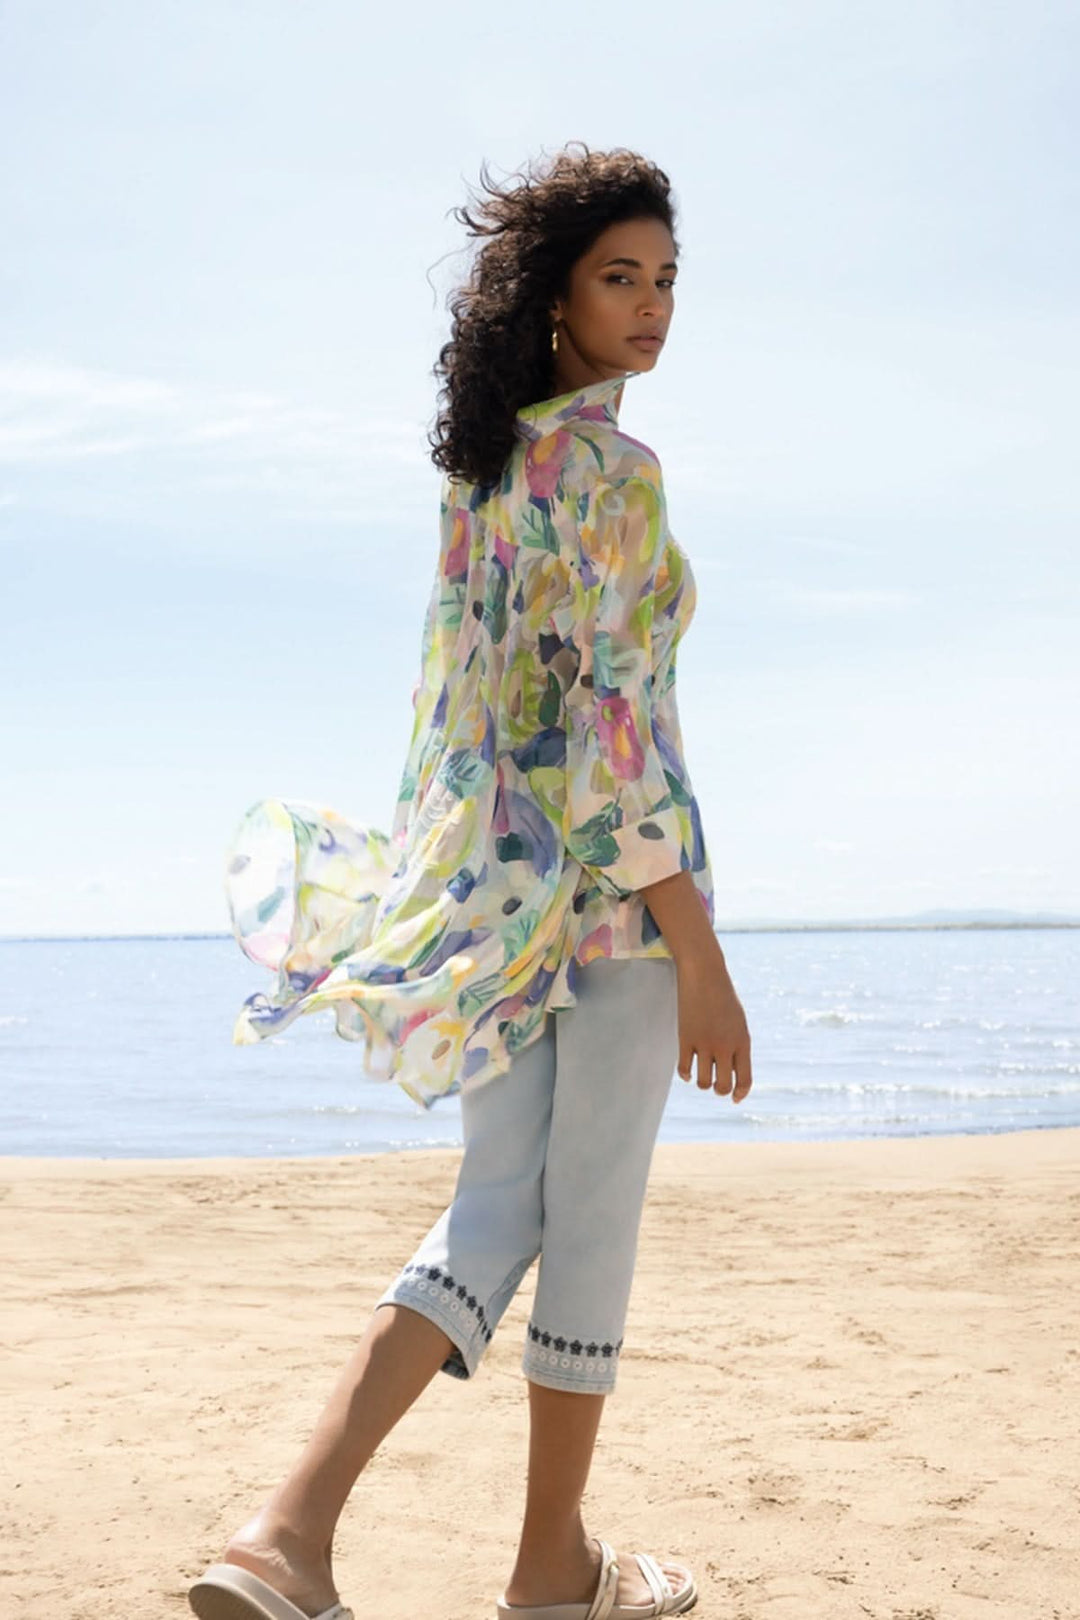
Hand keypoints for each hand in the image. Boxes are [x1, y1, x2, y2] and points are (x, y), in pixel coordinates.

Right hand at [674, 953, 752, 1101]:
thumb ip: (737, 1047)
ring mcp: (704, 1043)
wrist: (704, 974)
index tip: (735, 1098)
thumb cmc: (724, 998)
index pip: (745, 1080)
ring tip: (702, 1075)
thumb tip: (732, 1074)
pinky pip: (684, 1069)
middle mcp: (724, 1046)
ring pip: (703, 1082)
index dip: (740, 1093)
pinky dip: (686, 1074)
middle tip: (716, 1085)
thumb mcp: (738, 1023)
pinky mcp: (685, 1038)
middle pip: (723, 1086)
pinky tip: (687, 1071)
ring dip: (703, 1083)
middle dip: (720, 1090)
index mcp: (743, 1042)